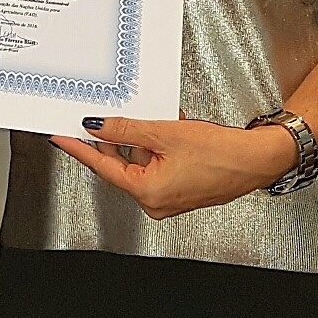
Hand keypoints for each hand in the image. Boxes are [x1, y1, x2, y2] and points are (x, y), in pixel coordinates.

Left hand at [49, 115, 300, 219]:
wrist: (257, 160)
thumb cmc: (221, 155)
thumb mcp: (165, 134)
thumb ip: (127, 129)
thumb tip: (98, 126)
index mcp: (147, 193)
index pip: (101, 166)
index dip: (79, 148)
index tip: (60, 136)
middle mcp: (155, 201)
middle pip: (121, 162)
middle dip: (118, 137)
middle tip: (106, 116)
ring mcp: (168, 196)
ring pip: (141, 160)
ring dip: (143, 138)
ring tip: (153, 119)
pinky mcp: (180, 188)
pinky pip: (157, 163)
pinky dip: (158, 145)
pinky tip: (169, 129)